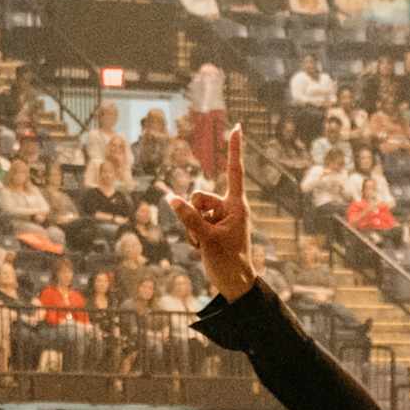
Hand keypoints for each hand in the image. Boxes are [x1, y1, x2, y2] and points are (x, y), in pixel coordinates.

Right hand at [162, 127, 259, 300]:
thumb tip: (171, 198)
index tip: (238, 126)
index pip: (234, 171)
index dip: (234, 149)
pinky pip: (190, 221)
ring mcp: (218, 216)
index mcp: (237, 205)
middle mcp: (228, 207)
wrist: (233, 283)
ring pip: (191, 209)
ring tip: (204, 245)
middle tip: (204, 237)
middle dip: (193, 215)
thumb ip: (188, 217)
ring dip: (191, 228)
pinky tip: (201, 247)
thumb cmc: (228, 261)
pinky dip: (191, 235)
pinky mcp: (210, 226)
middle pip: (198, 196)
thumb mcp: (206, 239)